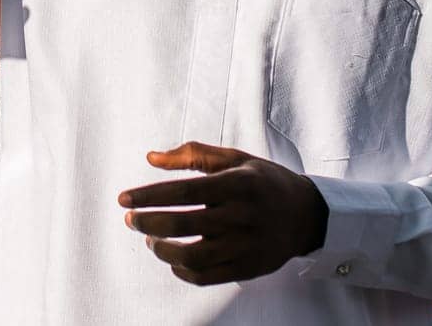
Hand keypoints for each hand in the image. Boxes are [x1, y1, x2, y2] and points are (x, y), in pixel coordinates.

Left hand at [116, 141, 328, 286]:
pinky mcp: (249, 267)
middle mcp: (243, 215)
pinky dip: (182, 271)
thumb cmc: (262, 181)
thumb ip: (193, 154)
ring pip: (193, 256)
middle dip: (148, 223)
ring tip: (150, 240)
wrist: (307, 214)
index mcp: (238, 183)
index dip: (149, 196)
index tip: (124, 199)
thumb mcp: (234, 158)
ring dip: (162, 250)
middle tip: (130, 220)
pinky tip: (171, 259)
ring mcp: (247, 245)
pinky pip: (207, 277)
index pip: (184, 191)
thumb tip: (150, 158)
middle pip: (184, 224)